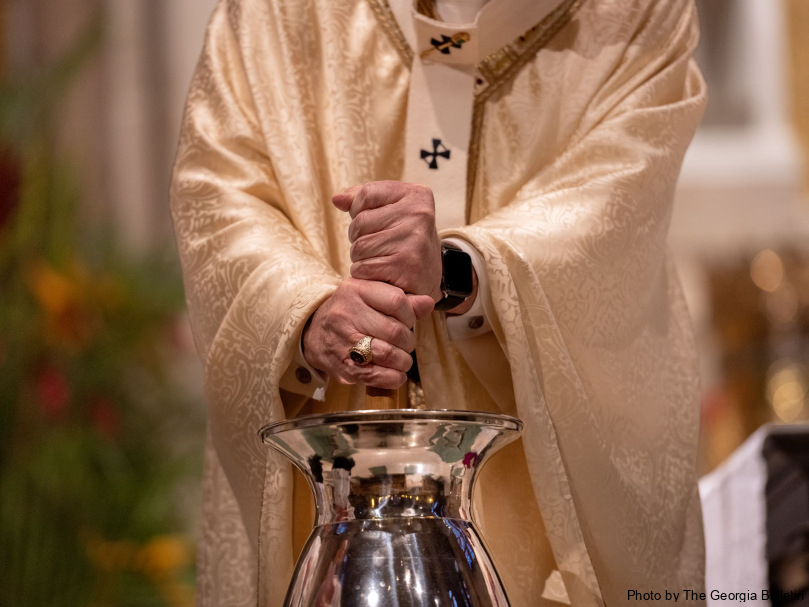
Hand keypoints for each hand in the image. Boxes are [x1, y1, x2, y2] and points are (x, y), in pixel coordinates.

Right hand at [302, 278, 433, 388]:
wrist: (314, 332)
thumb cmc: (351, 312)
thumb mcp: (371, 296)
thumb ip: (402, 300)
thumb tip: (428, 303)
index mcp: (356, 290)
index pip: (397, 301)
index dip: (411, 314)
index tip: (408, 321)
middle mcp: (346, 313)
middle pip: (394, 330)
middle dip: (408, 341)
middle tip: (406, 344)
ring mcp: (343, 341)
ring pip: (387, 353)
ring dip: (403, 361)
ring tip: (402, 359)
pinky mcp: (343, 366)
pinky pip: (376, 376)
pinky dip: (393, 378)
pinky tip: (396, 374)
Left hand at [332, 181, 442, 301]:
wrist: (429, 279)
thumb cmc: (404, 241)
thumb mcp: (392, 212)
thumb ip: (364, 200)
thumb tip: (337, 199)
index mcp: (417, 195)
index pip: (366, 193)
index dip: (359, 211)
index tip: (376, 223)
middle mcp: (419, 214)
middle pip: (359, 223)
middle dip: (360, 238)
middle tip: (379, 247)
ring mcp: (414, 240)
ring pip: (359, 247)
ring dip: (361, 259)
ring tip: (381, 260)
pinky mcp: (406, 266)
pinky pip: (363, 268)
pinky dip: (365, 275)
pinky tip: (382, 274)